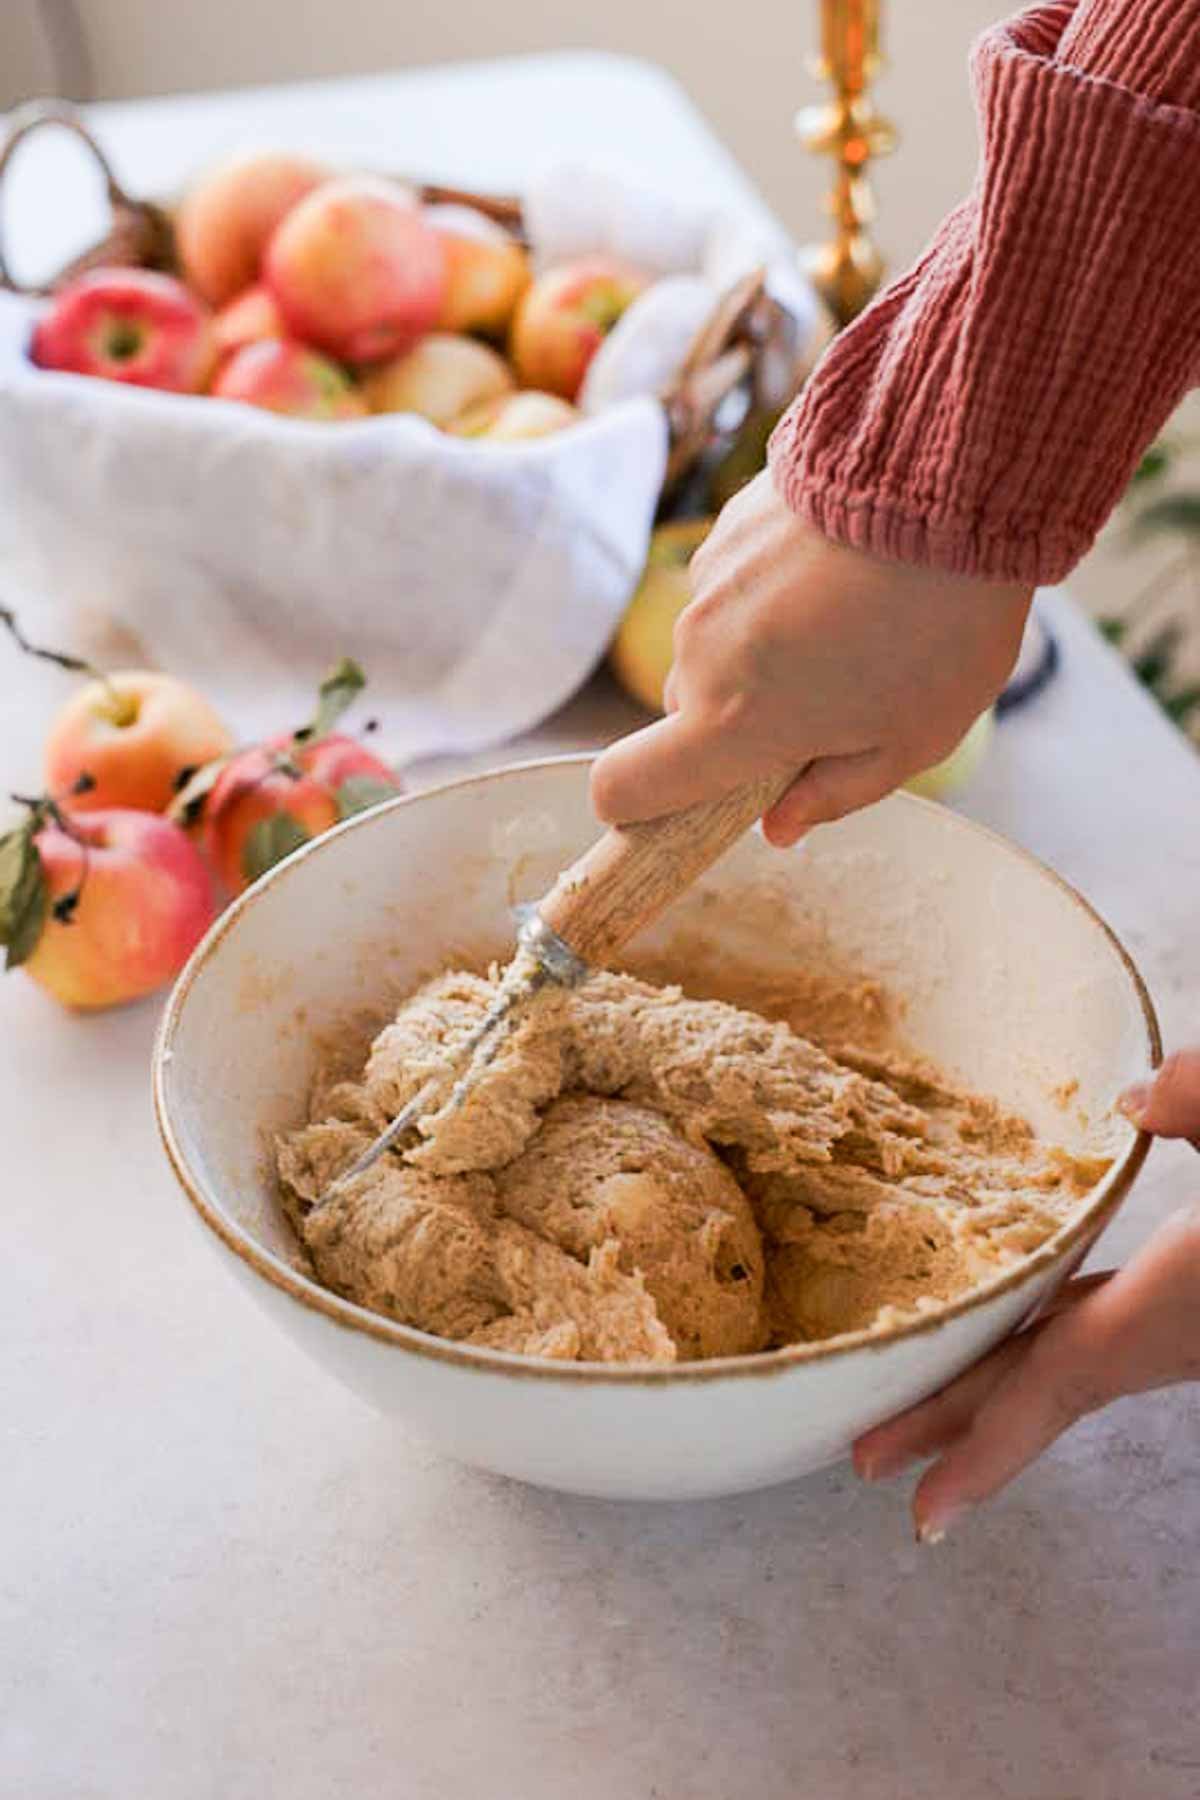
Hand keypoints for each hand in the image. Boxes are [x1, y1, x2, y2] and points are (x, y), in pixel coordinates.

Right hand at [591, 471, 1032, 843]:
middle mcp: (697, 657)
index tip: (680, 806)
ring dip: (762, 653)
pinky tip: (842, 573)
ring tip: (856, 625)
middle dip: (740, 722)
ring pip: (713, 649)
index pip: (622, 786)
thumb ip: (834, 795)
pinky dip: (770, 594)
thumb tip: (778, 827)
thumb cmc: (940, 626)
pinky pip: (732, 589)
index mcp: (731, 726)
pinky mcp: (726, 529)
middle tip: (833, 703)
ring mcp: (705, 586)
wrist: (949, 478)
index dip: (633, 808)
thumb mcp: (910, 741)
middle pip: (688, 715)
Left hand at [854, 1051, 1199, 1540]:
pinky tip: (1039, 1335)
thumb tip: (1131, 1101)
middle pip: (1041, 1392)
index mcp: (1171, 1305)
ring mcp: (1191, 1335)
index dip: (976, 1446)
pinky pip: (1109, 1346)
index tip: (912, 1512)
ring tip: (930, 1407)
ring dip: (999, 1392)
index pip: (1051, 1383)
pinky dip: (1053, 1354)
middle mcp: (1174, 1337)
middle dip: (953, 1428)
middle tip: (869, 1463)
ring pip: (1077, 1370)